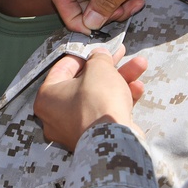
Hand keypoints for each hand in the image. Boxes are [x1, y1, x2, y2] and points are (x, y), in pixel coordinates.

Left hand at [33, 46, 147, 151]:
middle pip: (85, 83)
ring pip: (99, 97)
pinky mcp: (94, 138)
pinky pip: (105, 113)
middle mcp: (57, 115)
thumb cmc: (98, 99)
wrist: (114, 140)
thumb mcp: (98, 68)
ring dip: (120, 80)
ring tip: (140, 65)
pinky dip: (120, 100)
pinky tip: (138, 88)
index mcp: (47, 97)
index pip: (63, 68)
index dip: (83, 55)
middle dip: (109, 67)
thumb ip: (98, 58)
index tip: (97, 48)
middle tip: (121, 54)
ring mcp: (76, 129)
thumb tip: (99, 55)